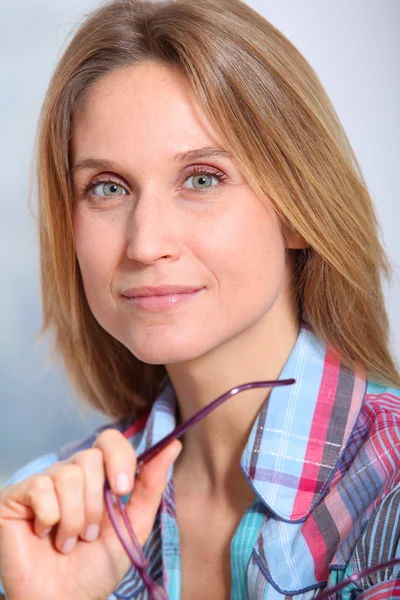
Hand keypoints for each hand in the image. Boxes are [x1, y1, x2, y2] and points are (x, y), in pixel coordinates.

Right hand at [0, 429, 181, 599]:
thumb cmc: (97, 567)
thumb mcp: (133, 526)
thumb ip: (151, 485)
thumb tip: (173, 444)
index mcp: (99, 476)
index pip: (109, 440)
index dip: (119, 458)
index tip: (122, 490)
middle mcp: (70, 473)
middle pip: (89, 458)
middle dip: (96, 504)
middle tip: (90, 533)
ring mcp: (43, 482)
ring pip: (68, 475)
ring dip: (74, 519)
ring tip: (69, 541)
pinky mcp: (17, 495)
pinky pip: (40, 488)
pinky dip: (50, 519)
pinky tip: (45, 535)